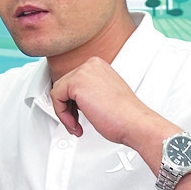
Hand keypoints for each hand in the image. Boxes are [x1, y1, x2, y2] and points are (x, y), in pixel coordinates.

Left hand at [49, 57, 174, 160]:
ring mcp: (84, 71)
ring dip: (64, 113)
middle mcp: (91, 65)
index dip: (72, 101)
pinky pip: (56, 98)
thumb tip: (76, 97)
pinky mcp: (76, 82)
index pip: (73, 81)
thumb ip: (90, 91)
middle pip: (64, 86)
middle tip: (76, 121)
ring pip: (58, 92)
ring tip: (76, 124)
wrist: (134, 122)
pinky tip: (75, 123)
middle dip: (67, 107)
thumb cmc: (124, 115)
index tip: (77, 113)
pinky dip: (62, 114)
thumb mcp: (104, 95)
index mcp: (98, 66)